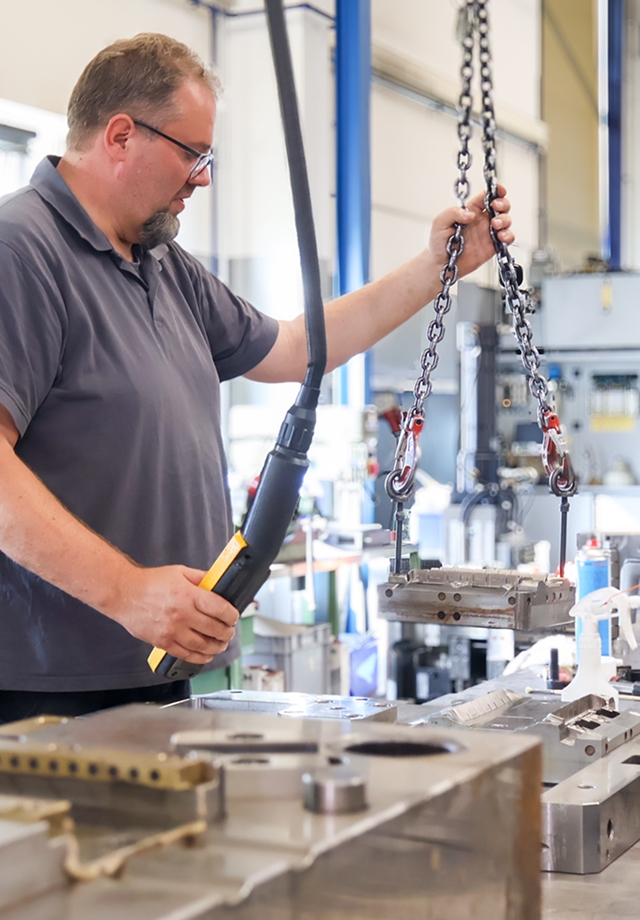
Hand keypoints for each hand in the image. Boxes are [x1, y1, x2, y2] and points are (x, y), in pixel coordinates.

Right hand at [105, 564, 239, 663]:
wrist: (123, 593)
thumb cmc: (149, 582)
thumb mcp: (180, 572)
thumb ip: (201, 578)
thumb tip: (218, 583)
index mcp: (188, 595)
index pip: (220, 609)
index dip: (232, 615)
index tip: (234, 616)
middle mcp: (182, 615)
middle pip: (214, 629)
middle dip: (227, 632)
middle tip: (229, 632)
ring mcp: (172, 631)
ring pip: (202, 645)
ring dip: (216, 647)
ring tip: (221, 644)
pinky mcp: (163, 642)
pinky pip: (186, 654)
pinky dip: (200, 657)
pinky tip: (206, 655)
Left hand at [427, 184, 513, 279]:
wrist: (441, 265)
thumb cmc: (438, 244)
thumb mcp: (440, 223)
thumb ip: (453, 213)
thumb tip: (470, 214)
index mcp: (470, 211)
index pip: (486, 196)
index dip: (496, 191)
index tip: (499, 190)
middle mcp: (481, 220)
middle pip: (501, 206)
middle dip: (503, 203)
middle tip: (496, 207)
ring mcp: (488, 233)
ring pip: (506, 220)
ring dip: (505, 219)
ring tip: (495, 225)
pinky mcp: (492, 246)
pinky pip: (507, 238)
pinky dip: (508, 235)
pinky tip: (501, 236)